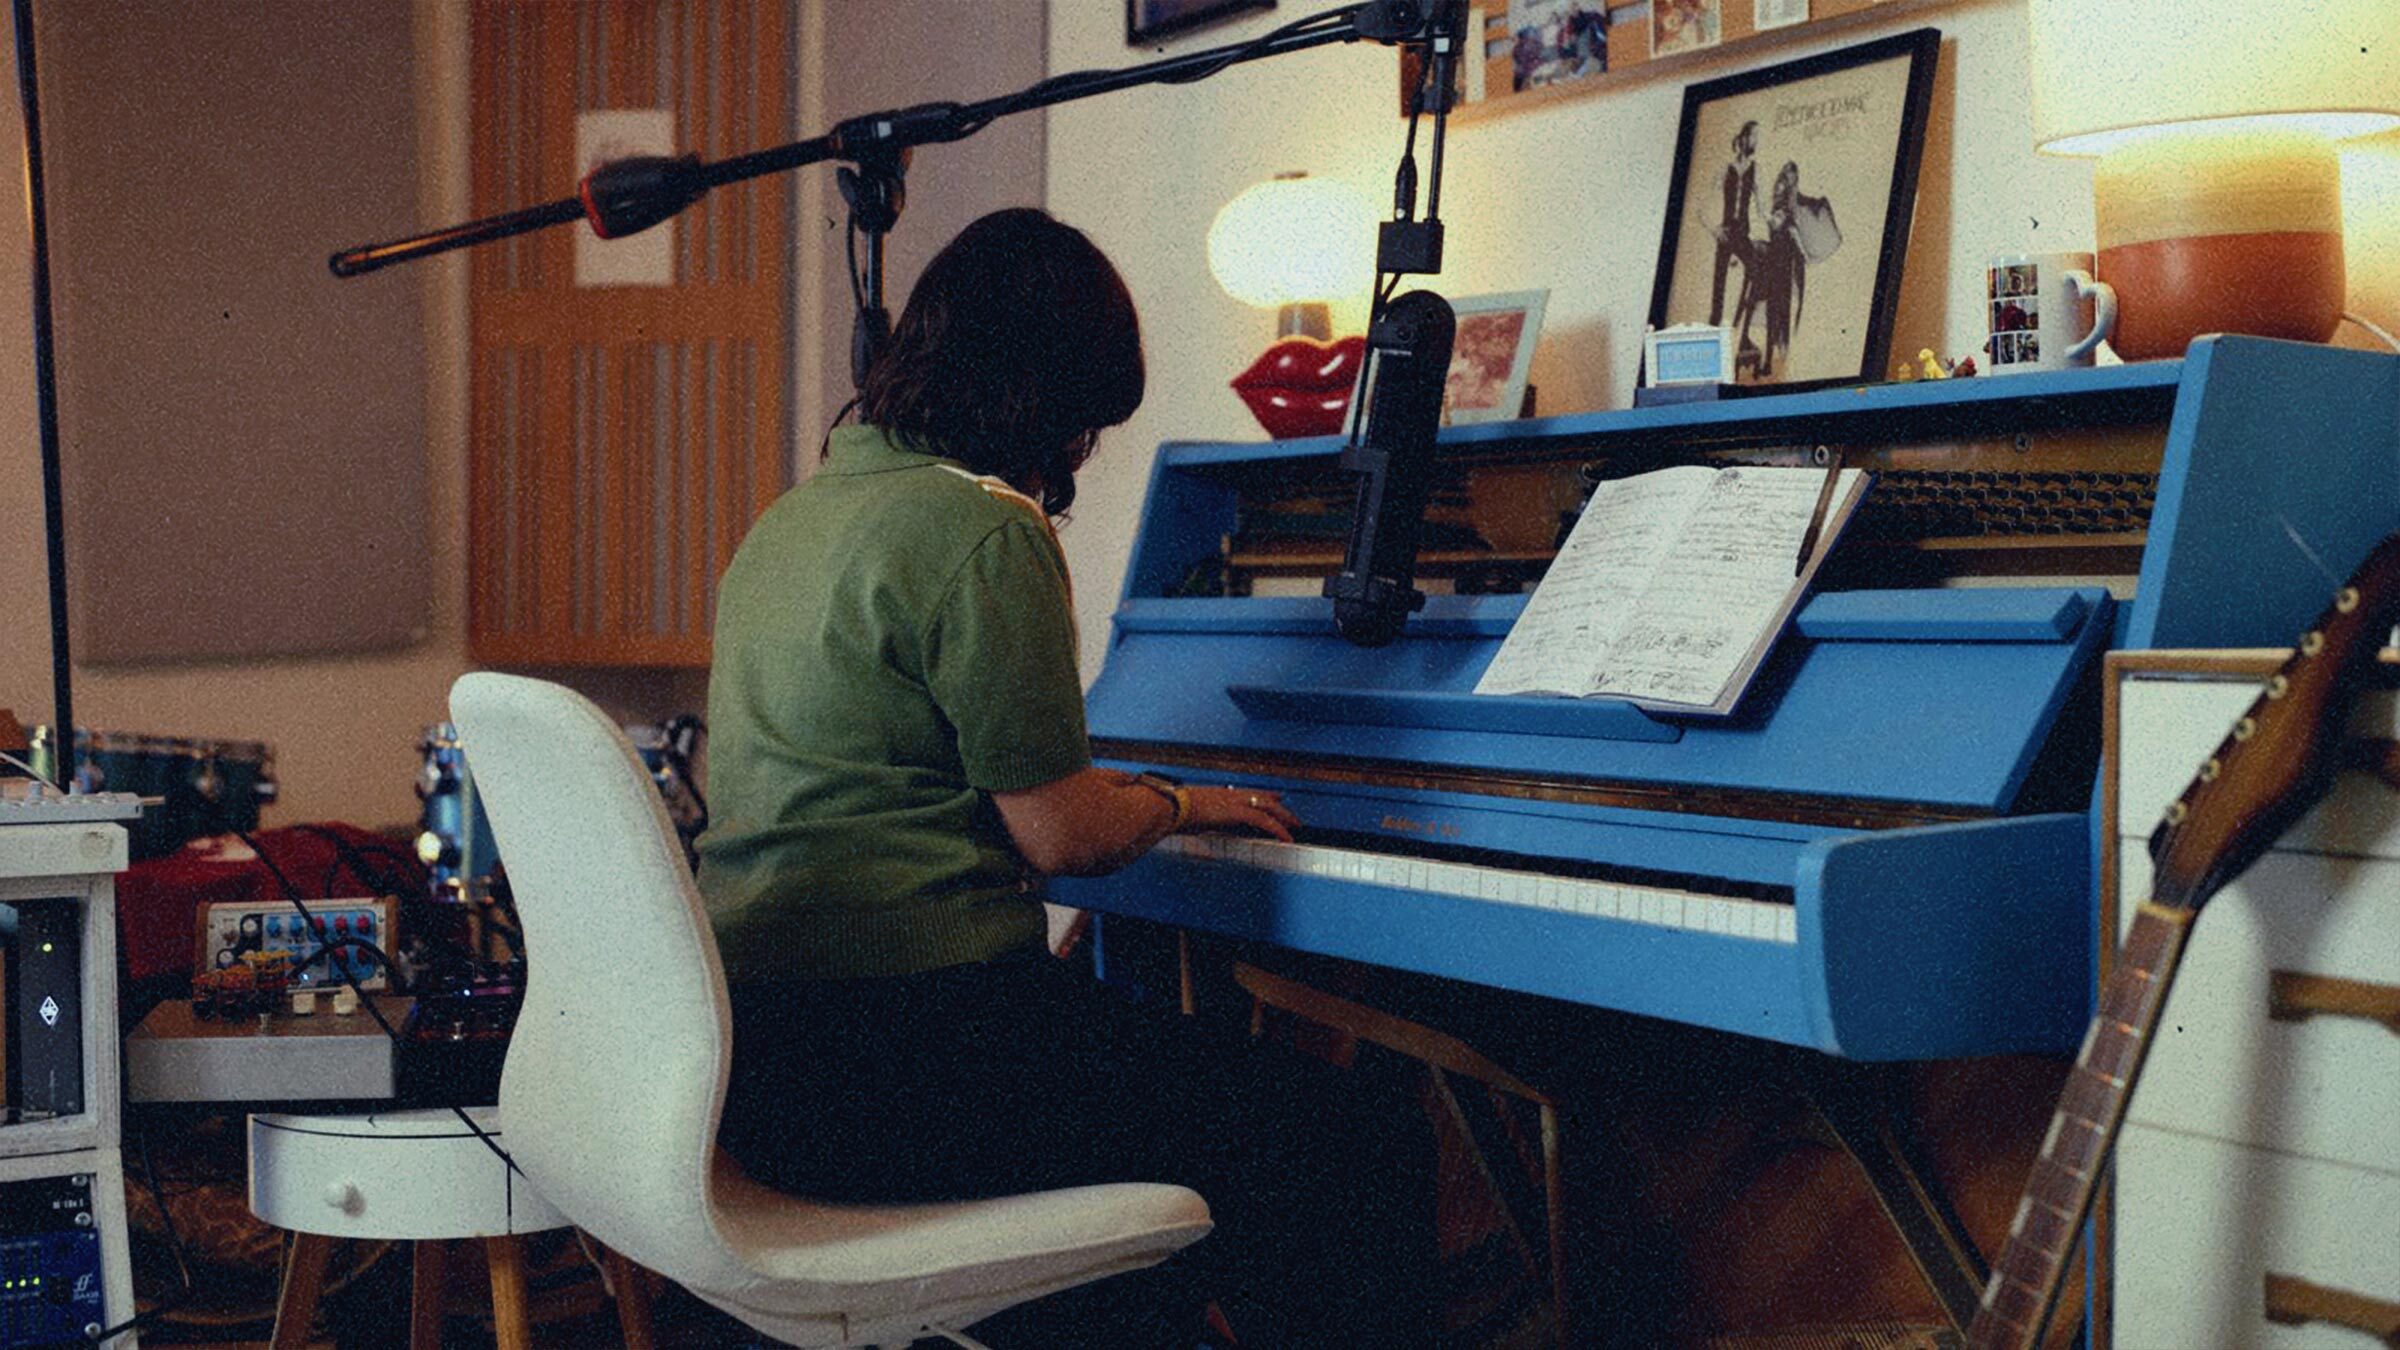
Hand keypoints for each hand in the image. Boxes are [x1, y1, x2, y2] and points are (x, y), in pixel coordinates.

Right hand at [1180, 786, 1298, 841]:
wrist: (1171, 807)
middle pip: (1262, 798)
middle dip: (1279, 808)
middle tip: (1292, 817)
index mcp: (1220, 794)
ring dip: (1283, 818)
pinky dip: (1278, 829)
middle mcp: (1230, 795)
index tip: (1276, 797)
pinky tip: (1286, 838)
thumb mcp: (1190, 815)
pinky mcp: (1238, 812)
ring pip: (1268, 807)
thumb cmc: (1174, 812)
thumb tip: (1195, 825)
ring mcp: (1235, 801)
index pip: (1249, 793)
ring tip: (1295, 828)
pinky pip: (1264, 821)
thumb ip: (1200, 819)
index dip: (1265, 795)